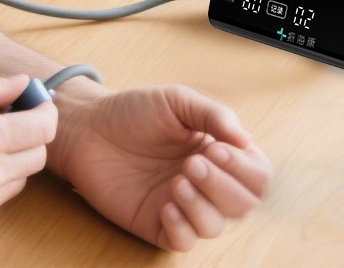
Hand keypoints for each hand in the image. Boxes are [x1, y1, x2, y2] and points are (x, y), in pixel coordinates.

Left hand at [52, 84, 270, 251]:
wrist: (87, 127)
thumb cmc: (132, 112)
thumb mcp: (176, 101)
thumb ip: (213, 115)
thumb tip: (245, 140)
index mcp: (219, 156)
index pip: (257, 176)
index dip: (243, 167)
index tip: (215, 147)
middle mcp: (207, 186)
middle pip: (243, 205)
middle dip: (223, 185)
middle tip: (191, 163)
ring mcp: (182, 207)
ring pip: (215, 227)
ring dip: (202, 206)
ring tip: (176, 181)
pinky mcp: (156, 224)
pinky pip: (183, 242)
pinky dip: (181, 227)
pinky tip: (165, 205)